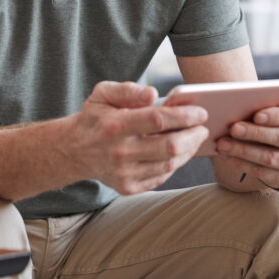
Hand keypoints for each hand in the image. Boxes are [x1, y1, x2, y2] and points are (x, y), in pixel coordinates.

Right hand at [69, 81, 208, 194]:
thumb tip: (153, 94)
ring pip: (169, 164)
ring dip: (188, 151)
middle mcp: (119, 153)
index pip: (158, 120)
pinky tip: (179, 152)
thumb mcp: (103, 94)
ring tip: (194, 138)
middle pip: (169, 147)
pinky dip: (175, 163)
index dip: (184, 116)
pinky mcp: (128, 188)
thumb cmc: (95, 117)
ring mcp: (124, 174)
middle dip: (193, 136)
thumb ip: (128, 90)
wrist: (75, 150)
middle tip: (203, 128)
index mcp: (114, 126)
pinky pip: (161, 176)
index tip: (201, 112)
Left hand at [213, 105, 278, 190]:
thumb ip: (272, 100)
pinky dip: (243, 164)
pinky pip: (265, 174)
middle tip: (233, 128)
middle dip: (255, 133)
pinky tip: (227, 156)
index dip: (278, 116)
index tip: (256, 115)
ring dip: (244, 151)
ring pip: (272, 159)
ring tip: (223, 143)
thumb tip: (242, 101)